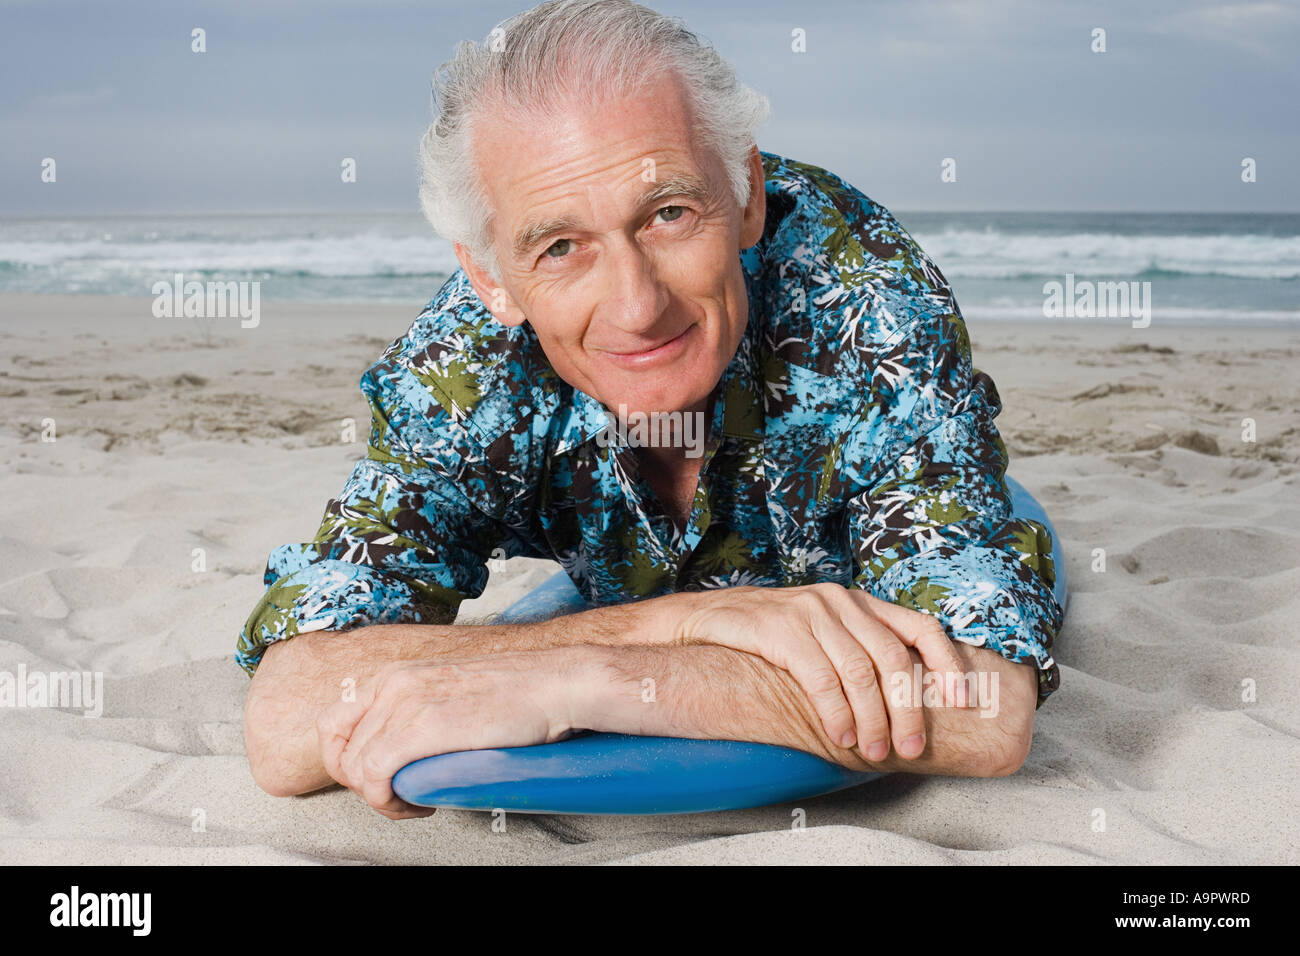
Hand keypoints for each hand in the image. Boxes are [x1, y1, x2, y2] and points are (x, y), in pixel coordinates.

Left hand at [316, 650, 575, 818]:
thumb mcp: (450, 692)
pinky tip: (420, 804)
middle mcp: (393, 683)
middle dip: (356, 782)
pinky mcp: (422, 726)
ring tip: (412, 803)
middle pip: (337, 746)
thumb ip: (418, 711)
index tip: (372, 777)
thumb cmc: (516, 693)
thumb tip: (401, 750)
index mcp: (397, 674)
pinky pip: (375, 775)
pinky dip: (389, 801)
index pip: (334, 720)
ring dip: (378, 798)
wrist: (554, 683)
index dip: (343, 758)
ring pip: (355, 766)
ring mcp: (405, 702)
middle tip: (390, 795)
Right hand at [669, 583, 971, 762]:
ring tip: (872, 751)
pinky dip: (836, 713)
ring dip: (871, 720)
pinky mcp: (781, 627)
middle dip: (907, 710)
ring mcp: (811, 612)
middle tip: (909, 748)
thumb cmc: (768, 637)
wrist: (705, 621)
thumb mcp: (821, 635)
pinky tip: (840, 735)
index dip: (946, 664)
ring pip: (860, 673)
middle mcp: (840, 601)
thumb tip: (903, 703)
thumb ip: (858, 652)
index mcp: (859, 602)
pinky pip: (821, 678)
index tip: (959, 702)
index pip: (920, 627)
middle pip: (894, 659)